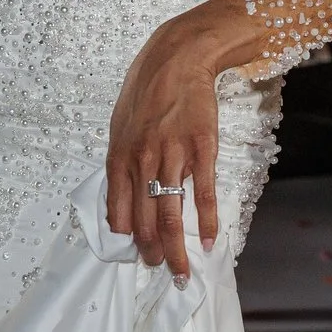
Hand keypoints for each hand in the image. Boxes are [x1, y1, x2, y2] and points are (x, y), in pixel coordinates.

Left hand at [105, 1, 245, 283]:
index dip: (129, 240)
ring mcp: (173, 156)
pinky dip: (207, 221)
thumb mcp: (120, 126)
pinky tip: (211, 241)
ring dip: (177, 249)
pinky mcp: (201, 149)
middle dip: (154, 253)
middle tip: (161, 271)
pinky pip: (203, 192)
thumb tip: (123, 202)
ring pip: (173, 214)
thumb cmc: (146, 92)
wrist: (176, 60)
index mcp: (120, 157)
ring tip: (182, 272)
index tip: (136, 256)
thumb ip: (122, 164)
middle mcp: (143, 161)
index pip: (120, 211)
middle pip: (147, 221)